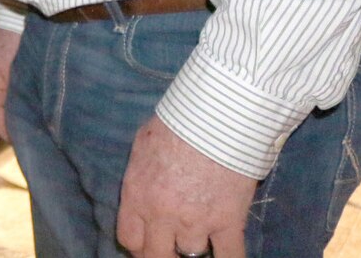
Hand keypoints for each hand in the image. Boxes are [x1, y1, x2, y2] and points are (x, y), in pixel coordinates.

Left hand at [116, 115, 255, 257]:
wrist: (215, 116)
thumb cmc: (176, 123)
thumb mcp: (142, 145)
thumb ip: (141, 176)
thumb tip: (143, 189)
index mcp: (137, 195)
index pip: (130, 239)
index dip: (139, 245)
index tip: (147, 241)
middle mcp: (162, 215)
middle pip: (157, 256)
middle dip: (163, 254)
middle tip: (171, 248)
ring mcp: (196, 222)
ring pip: (192, 256)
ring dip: (195, 247)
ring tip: (200, 236)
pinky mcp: (228, 222)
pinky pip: (230, 257)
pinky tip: (226, 253)